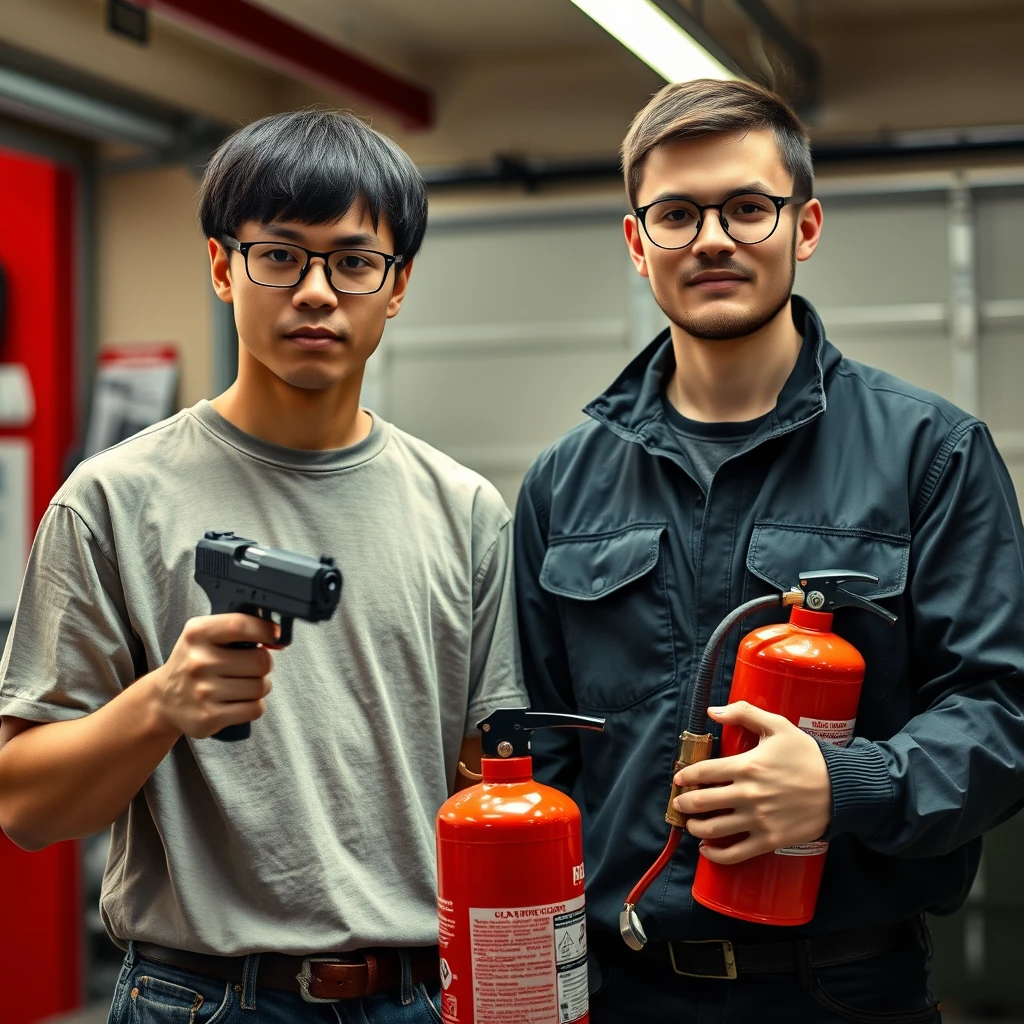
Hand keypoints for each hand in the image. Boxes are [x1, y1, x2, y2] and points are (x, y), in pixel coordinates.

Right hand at [148, 615, 276, 737]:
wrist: (164, 700)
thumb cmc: (194, 663)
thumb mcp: (204, 635)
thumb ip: (236, 629)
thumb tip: (278, 635)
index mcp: (197, 634)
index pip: (241, 626)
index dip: (266, 630)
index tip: (275, 635)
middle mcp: (198, 661)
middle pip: (261, 661)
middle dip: (263, 665)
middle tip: (251, 667)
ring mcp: (203, 691)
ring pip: (261, 687)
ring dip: (260, 686)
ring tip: (243, 685)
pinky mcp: (209, 717)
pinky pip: (255, 709)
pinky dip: (254, 706)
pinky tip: (239, 702)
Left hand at [672, 701, 831, 864]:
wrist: (842, 788)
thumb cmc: (808, 755)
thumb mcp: (778, 726)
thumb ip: (744, 713)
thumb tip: (712, 711)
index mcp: (747, 766)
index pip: (703, 772)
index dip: (685, 777)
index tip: (678, 780)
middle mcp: (748, 794)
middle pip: (702, 802)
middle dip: (684, 804)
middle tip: (679, 803)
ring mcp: (758, 820)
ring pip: (714, 829)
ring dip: (696, 828)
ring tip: (691, 824)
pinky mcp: (770, 840)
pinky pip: (736, 853)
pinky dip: (716, 855)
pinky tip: (708, 850)